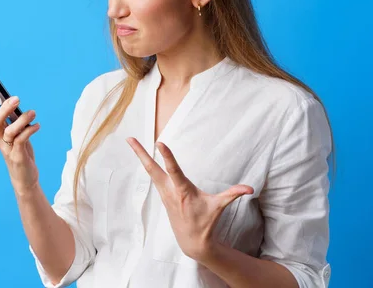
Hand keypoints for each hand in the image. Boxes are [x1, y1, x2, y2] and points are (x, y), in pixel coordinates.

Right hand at [0, 78, 40, 196]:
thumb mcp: (18, 133)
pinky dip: (29, 131)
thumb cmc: (20, 152)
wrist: (24, 178)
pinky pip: (21, 140)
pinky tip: (37, 125)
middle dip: (3, 109)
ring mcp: (7, 148)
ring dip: (22, 119)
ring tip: (33, 113)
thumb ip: (15, 119)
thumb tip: (14, 101)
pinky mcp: (17, 157)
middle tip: (16, 98)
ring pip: (9, 131)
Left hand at [126, 138, 253, 263]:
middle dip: (140, 153)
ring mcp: (163, 192)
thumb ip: (232, 194)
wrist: (192, 241)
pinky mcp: (162, 194)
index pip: (174, 170)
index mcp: (183, 191)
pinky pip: (152, 176)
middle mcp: (169, 190)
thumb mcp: (219, 207)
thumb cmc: (205, 221)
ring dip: (140, 155)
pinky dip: (147, 164)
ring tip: (131, 140)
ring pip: (150, 170)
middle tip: (129, 139)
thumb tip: (250, 189)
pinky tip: (142, 156)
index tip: (159, 143)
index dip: (167, 157)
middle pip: (151, 168)